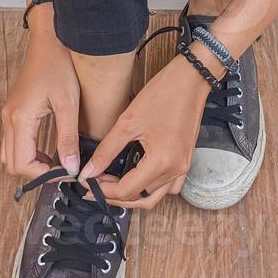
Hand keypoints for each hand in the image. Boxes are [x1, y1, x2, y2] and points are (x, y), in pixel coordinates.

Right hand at [1, 16, 80, 179]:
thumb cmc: (57, 65)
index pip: (22, 163)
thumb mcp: (68, 103)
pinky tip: (48, 149)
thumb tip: (71, 167)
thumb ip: (68, 137)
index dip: (44, 174)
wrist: (48, 41)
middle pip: (12, 164)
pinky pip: (13, 142)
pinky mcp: (12, 112)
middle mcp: (8, 119)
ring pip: (10, 155)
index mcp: (20, 118)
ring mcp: (8, 115)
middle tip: (62, 169)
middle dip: (37, 172)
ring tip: (57, 161)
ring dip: (31, 163)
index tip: (66, 172)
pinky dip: (27, 152)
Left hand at [79, 53, 211, 208]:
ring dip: (132, 193)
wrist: (191, 79)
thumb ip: (107, 150)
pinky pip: (167, 185)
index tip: (86, 182)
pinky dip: (149, 187)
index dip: (103, 190)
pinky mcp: (184, 159)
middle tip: (93, 186)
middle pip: (140, 198)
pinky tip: (136, 177)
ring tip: (110, 183)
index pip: (127, 190)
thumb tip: (89, 171)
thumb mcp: (128, 122)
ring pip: (154, 195)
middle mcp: (175, 169)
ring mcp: (182, 166)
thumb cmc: (163, 94)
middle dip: (114, 195)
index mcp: (162, 162)